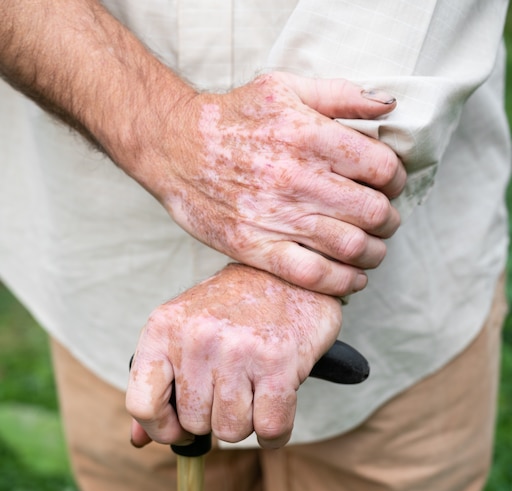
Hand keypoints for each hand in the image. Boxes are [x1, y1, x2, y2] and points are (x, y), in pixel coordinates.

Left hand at [126, 263, 341, 448]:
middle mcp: (197, 338)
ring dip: (247, 421)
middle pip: (194, 423)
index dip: (161, 428)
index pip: (141, 403)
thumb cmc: (235, 308)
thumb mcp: (186, 331)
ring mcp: (238, 350)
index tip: (180, 428)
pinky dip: (275, 431)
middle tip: (232, 387)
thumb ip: (158, 384)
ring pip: (232, 431)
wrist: (289, 274)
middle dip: (215, 417)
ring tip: (255, 387)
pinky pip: (270, 430)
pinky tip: (276, 403)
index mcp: (164, 328)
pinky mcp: (277, 362)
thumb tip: (140, 439)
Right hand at [130, 72, 404, 296]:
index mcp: (311, 137)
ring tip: (372, 249)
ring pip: (351, 248)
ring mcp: (277, 217)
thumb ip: (341, 95)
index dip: (396, 180)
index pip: (382, 169)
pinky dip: (343, 283)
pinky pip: (314, 275)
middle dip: (390, 220)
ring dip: (374, 253)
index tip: (390, 186)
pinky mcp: (256, 247)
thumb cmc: (233, 118)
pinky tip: (352, 279)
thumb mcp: (285, 86)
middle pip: (374, 213)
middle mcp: (298, 180)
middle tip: (384, 221)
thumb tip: (388, 107)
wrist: (175, 148)